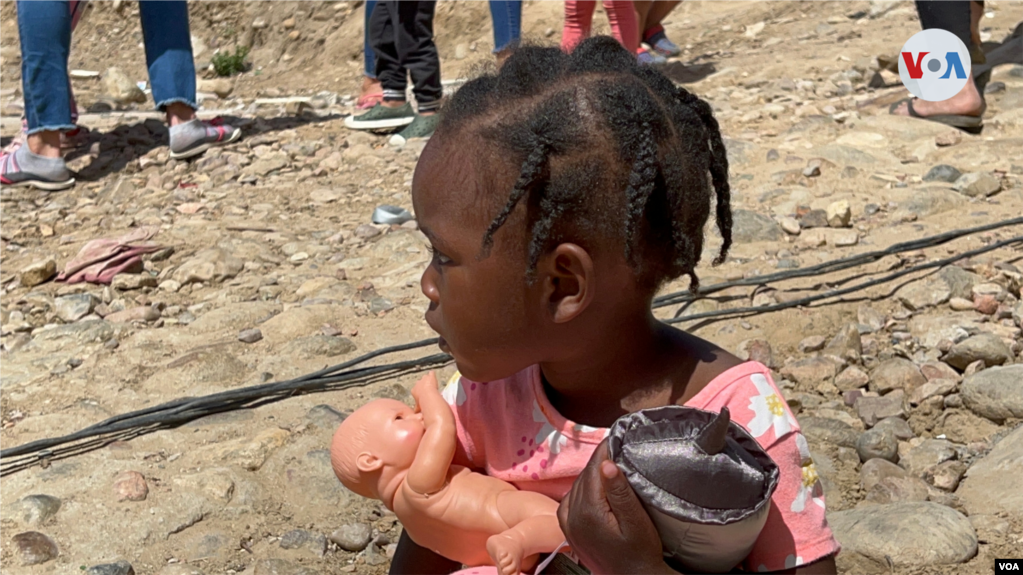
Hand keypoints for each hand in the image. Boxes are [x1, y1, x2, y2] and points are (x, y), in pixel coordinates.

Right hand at [411, 372, 439, 411]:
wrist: (428, 395)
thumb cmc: (423, 402)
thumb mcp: (419, 407)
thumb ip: (417, 409)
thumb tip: (416, 414)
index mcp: (414, 390)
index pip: (415, 390)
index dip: (419, 393)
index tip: (423, 395)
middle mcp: (417, 383)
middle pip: (420, 383)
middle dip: (423, 386)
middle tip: (428, 390)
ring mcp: (424, 379)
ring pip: (425, 378)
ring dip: (428, 380)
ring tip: (431, 383)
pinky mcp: (431, 376)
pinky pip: (431, 373)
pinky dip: (432, 374)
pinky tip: (434, 375)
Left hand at [557, 440, 668, 574]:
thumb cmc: (640, 553)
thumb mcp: (636, 522)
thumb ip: (620, 493)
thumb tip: (607, 464)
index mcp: (587, 511)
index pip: (593, 470)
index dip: (605, 450)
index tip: (615, 436)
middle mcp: (571, 515)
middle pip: (584, 476)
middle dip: (600, 460)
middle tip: (616, 447)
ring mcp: (566, 522)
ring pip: (577, 485)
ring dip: (592, 474)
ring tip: (610, 464)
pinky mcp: (567, 528)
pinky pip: (572, 498)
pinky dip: (584, 488)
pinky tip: (597, 486)